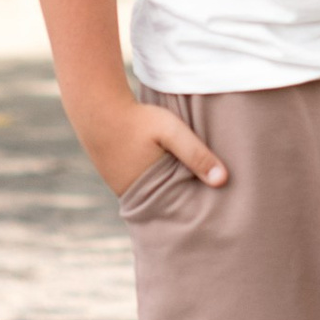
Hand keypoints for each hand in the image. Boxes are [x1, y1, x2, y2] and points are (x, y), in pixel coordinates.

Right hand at [74, 91, 226, 197]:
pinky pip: (143, 184)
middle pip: (166, 205)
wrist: (95, 107)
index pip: (178, 211)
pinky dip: (156, 180)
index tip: (217, 211)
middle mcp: (133, 195)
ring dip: (170, 190)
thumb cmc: (137, 120)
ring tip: (193, 189)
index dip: (196, 210)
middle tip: (211, 206)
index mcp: (148, 193)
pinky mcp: (116, 174)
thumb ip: (196, 154)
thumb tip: (223, 181)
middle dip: (184, 203)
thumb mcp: (172, 132)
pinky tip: (168, 172)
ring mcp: (122, 186)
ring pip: (154, 194)